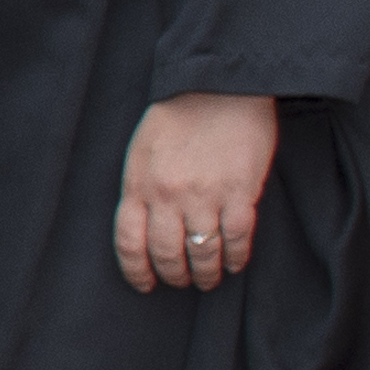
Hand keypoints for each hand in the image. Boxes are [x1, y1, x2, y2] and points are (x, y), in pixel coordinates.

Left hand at [119, 89, 278, 294]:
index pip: (129, 244)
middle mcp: (167, 196)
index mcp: (138, 185)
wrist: (220, 85)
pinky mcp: (240, 192)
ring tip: (210, 278)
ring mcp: (204, 196)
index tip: (145, 284)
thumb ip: (141, 189)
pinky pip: (237, 238)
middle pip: (166, 255)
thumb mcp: (142, 152)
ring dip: (206, 273)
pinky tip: (236, 263)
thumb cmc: (178, 116)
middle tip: (183, 281)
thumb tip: (145, 228)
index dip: (136, 271)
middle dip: (174, 276)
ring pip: (202, 252)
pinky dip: (237, 257)